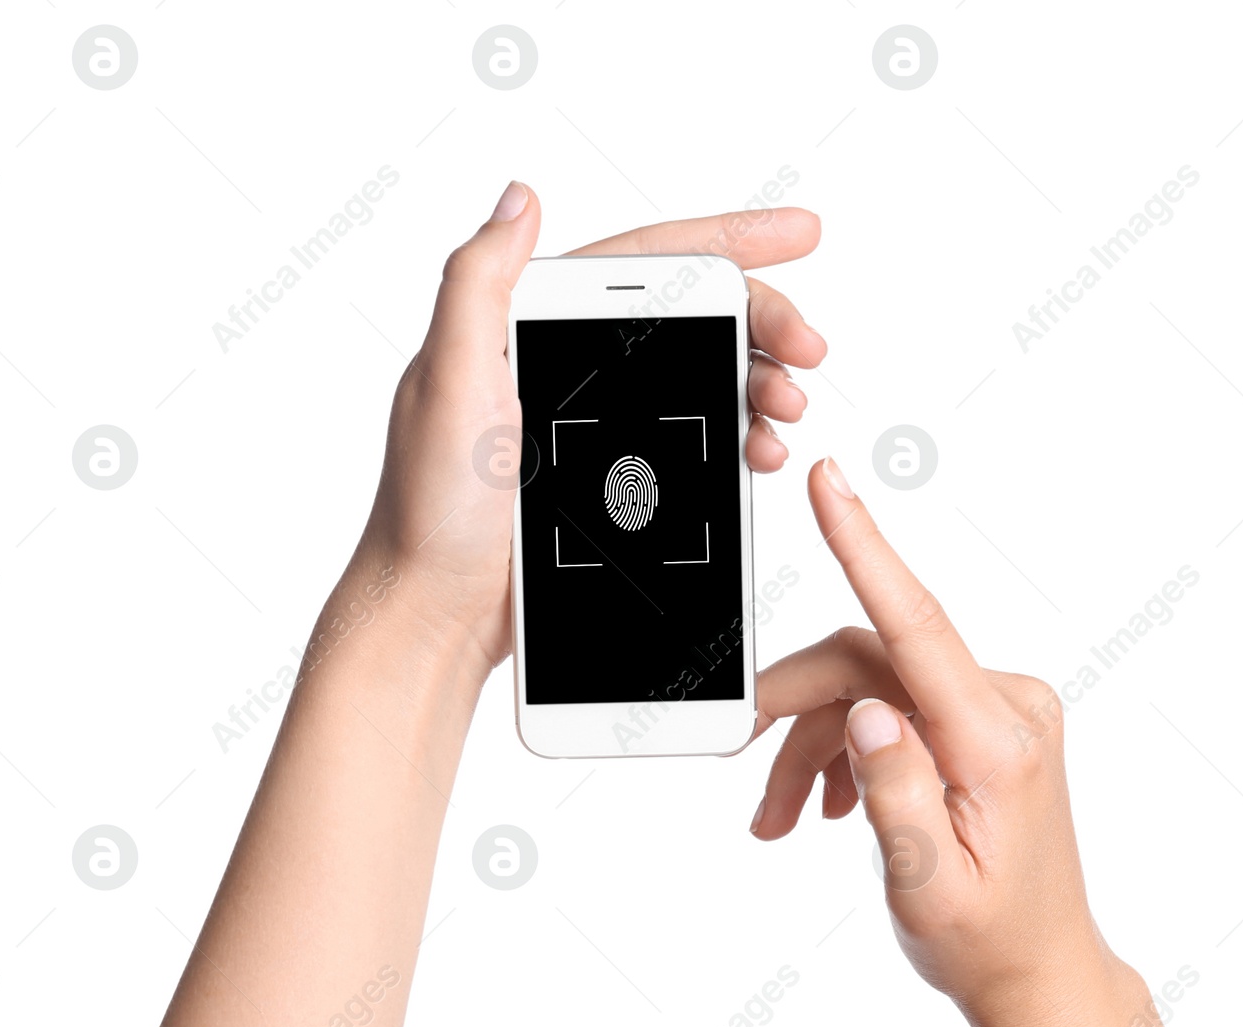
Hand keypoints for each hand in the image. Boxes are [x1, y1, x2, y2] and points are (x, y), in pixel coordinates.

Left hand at [355, 182, 826, 668]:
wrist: (436, 612)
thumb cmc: (430, 507)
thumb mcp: (446, 378)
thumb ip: (480, 282)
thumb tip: (520, 199)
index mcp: (530, 326)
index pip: (646, 261)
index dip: (728, 241)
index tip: (799, 236)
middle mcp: (568, 365)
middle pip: (692, 318)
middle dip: (764, 322)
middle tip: (811, 348)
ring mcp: (597, 424)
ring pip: (702, 379)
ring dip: (759, 382)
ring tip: (788, 406)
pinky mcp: (614, 480)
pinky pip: (694, 442)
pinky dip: (737, 438)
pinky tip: (760, 450)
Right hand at [752, 459, 1129, 1026]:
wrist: (1041, 971)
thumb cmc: (987, 941)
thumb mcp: (928, 888)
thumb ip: (896, 791)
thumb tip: (865, 712)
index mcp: (996, 744)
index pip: (916, 626)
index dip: (864, 547)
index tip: (830, 482)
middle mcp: (1006, 707)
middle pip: (868, 662)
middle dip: (794, 711)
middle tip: (739, 766)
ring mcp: (997, 709)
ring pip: (870, 686)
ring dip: (813, 744)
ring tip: (778, 819)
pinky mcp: (981, 719)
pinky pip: (892, 703)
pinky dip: (846, 746)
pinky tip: (824, 803)